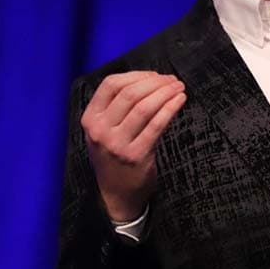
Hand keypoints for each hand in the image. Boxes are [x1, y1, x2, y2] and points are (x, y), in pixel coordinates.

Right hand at [80, 70, 186, 220]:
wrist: (116, 194)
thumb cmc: (114, 154)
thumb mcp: (103, 129)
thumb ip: (116, 105)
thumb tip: (150, 78)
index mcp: (90, 119)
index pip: (111, 84)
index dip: (136, 75)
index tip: (155, 75)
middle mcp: (100, 130)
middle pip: (130, 93)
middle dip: (156, 82)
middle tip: (172, 80)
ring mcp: (117, 144)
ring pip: (144, 107)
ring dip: (166, 92)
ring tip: (179, 87)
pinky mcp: (136, 155)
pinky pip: (157, 125)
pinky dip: (170, 108)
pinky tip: (179, 100)